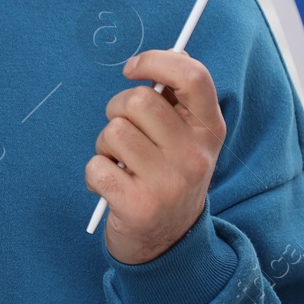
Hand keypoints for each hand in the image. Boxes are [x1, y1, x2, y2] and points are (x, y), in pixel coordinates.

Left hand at [85, 49, 226, 264]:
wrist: (170, 244)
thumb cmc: (168, 175)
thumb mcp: (185, 138)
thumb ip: (175, 100)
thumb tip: (158, 60)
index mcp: (209, 130)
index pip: (193, 76)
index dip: (155, 61)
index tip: (132, 70)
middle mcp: (195, 155)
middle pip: (139, 100)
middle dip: (118, 109)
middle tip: (124, 133)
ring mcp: (169, 183)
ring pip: (113, 132)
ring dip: (105, 145)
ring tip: (120, 164)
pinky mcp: (140, 207)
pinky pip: (96, 166)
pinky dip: (95, 174)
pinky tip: (111, 187)